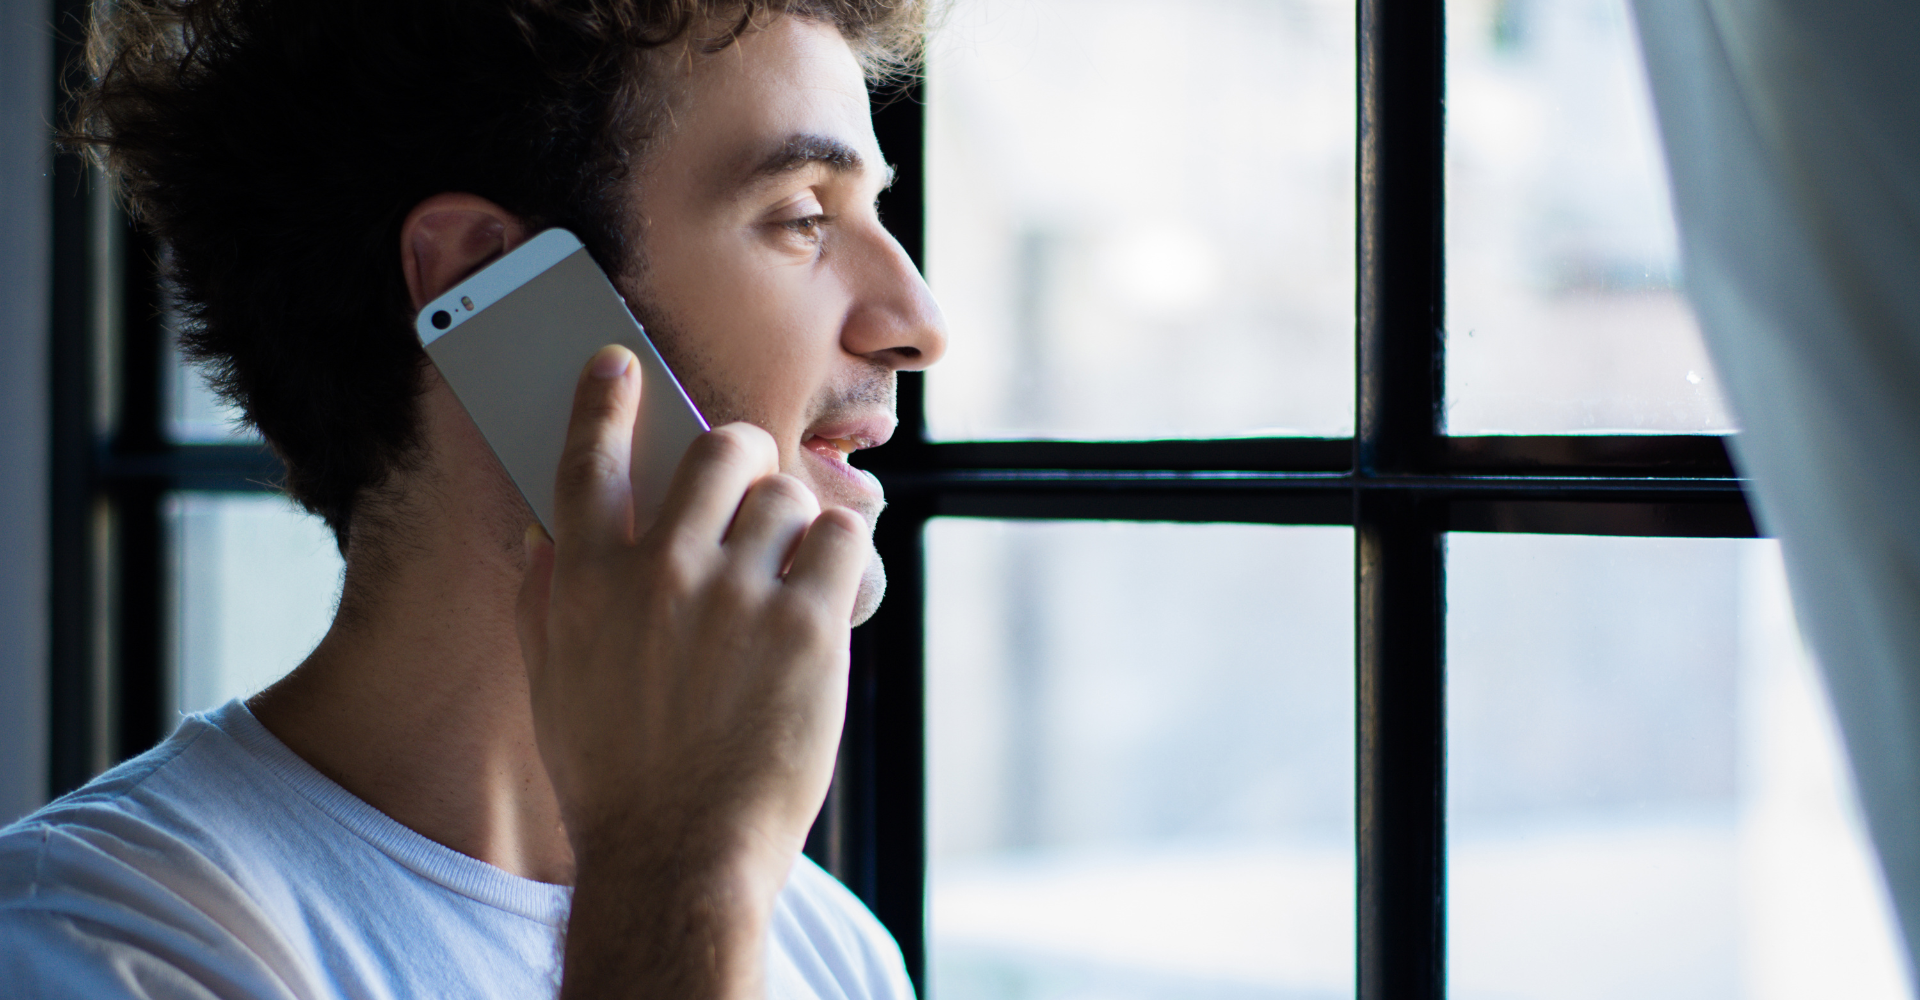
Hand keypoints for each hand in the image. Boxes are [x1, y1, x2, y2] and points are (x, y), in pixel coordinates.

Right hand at [516, 344, 870, 998]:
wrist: (679, 853)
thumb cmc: (616, 774)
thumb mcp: (553, 681)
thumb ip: (548, 596)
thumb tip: (545, 529)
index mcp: (585, 580)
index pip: (590, 457)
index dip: (606, 398)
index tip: (620, 363)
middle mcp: (658, 572)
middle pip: (723, 450)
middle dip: (745, 458)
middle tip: (752, 486)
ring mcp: (735, 595)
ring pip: (789, 496)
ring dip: (793, 526)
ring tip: (785, 577)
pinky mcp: (806, 626)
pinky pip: (841, 539)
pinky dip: (839, 557)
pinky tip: (824, 592)